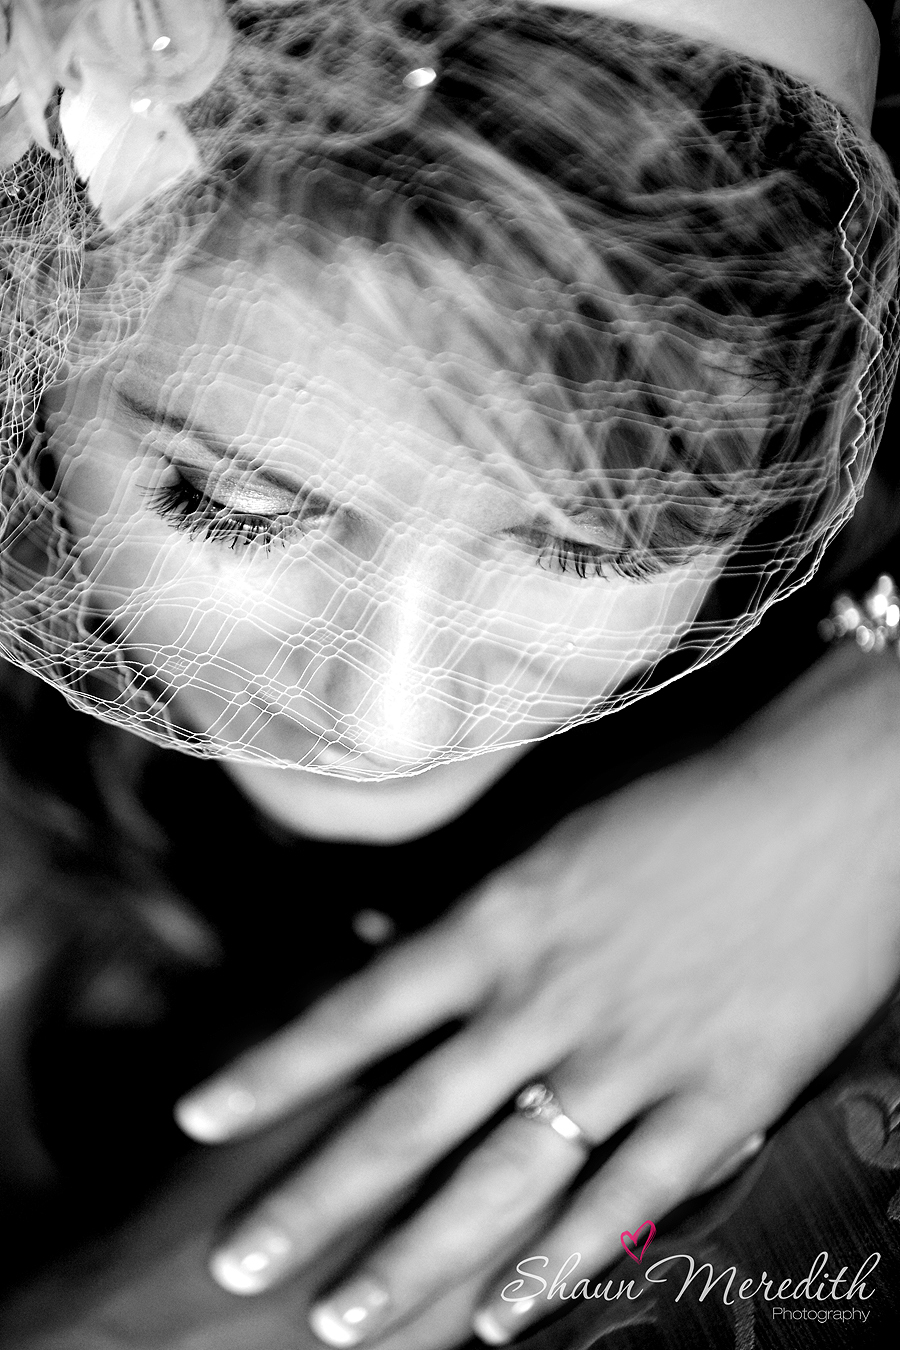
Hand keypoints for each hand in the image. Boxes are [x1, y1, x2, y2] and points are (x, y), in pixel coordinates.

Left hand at [175, 641, 899, 1348]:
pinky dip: (558, 1265)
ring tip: (340, 1319)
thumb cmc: (691, 804)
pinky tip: (501, 1321)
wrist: (825, 799)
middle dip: (316, 1198)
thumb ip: (484, 916)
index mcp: (505, 920)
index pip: (360, 1010)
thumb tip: (399, 951)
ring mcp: (632, 1053)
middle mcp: (549, 997)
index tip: (200, 1119)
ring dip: (414, 1256)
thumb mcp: (562, 843)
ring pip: (501, 1178)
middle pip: (409, 1117)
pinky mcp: (718, 1094)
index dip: (275, 1070)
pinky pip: (625, 1198)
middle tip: (239, 1265)